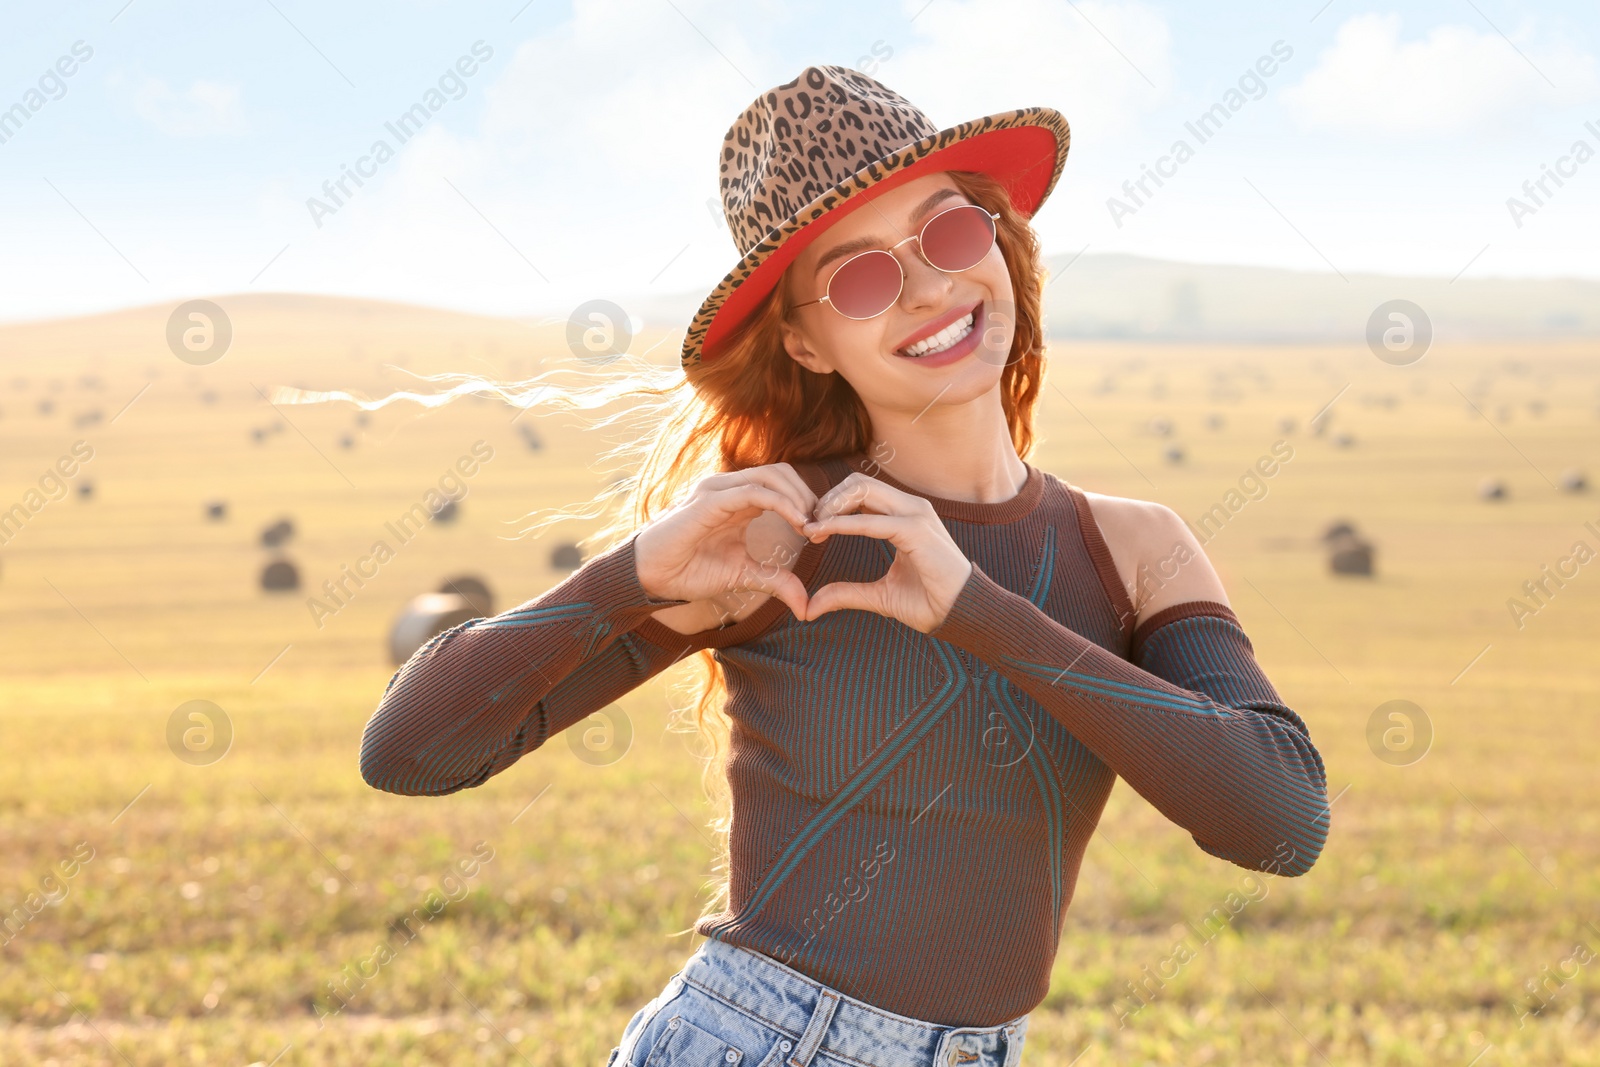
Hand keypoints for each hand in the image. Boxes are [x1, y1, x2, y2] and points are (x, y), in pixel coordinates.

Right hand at [635, 463, 816, 620]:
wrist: (650, 578)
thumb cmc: (689, 571)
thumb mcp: (743, 575)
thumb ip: (775, 580)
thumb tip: (805, 604)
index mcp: (739, 501)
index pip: (782, 484)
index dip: (807, 503)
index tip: (822, 532)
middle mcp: (730, 489)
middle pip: (782, 473)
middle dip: (808, 496)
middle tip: (821, 527)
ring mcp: (718, 491)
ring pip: (771, 476)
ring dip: (799, 498)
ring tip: (811, 526)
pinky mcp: (709, 500)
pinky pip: (753, 492)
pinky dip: (782, 503)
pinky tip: (798, 523)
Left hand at [798, 473, 973, 632]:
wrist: (963, 615)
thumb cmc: (929, 603)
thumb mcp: (878, 596)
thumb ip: (846, 593)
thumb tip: (810, 606)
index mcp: (904, 516)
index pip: (861, 492)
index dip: (832, 505)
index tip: (811, 529)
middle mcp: (911, 508)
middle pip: (858, 482)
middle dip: (827, 500)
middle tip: (809, 526)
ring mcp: (916, 515)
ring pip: (863, 489)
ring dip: (832, 506)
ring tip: (814, 528)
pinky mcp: (916, 531)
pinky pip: (870, 521)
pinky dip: (843, 525)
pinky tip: (824, 533)